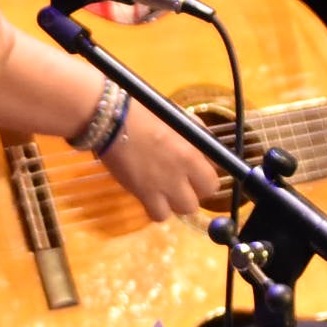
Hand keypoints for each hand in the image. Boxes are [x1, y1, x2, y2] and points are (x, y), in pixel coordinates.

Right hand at [95, 104, 221, 225]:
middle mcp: (183, 170)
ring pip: (186, 209)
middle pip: (206, 192)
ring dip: (179, 201)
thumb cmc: (141, 111)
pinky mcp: (144, 195)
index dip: (207, 171)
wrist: (109, 119)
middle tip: (183, 181)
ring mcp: (164, 185)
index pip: (216, 170)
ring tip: (165, 191)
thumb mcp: (176, 116)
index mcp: (192, 149)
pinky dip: (157, 210)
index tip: (197, 169)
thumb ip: (194, 132)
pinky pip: (160, 216)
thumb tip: (205, 145)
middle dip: (198, 188)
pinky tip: (150, 199)